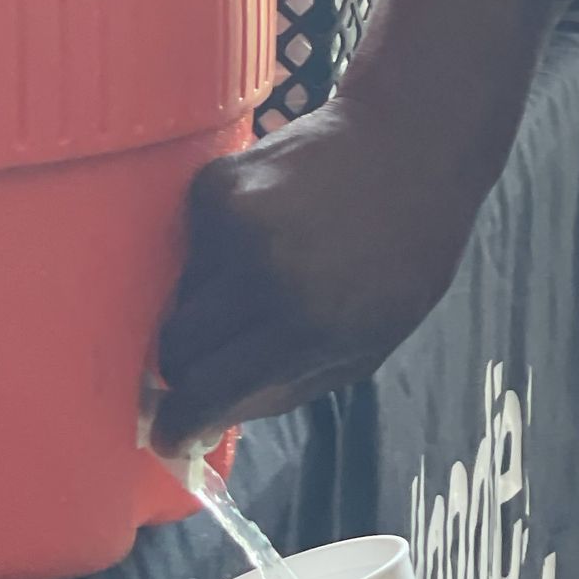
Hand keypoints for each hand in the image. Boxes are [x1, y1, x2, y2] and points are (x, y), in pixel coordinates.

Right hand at [153, 94, 477, 450]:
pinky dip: (211, 254)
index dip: (180, 423)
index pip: (209, 392)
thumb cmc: (404, 253)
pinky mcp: (213, 186)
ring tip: (259, 280)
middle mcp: (262, 279)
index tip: (168, 435)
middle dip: (186, 368)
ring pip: (177, 298)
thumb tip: (208, 418)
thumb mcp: (370, 341)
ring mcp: (233, 226)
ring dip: (203, 306)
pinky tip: (261, 234)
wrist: (410, 143)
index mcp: (307, 327)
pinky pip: (187, 246)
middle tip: (207, 363)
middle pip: (177, 350)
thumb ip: (288, 387)